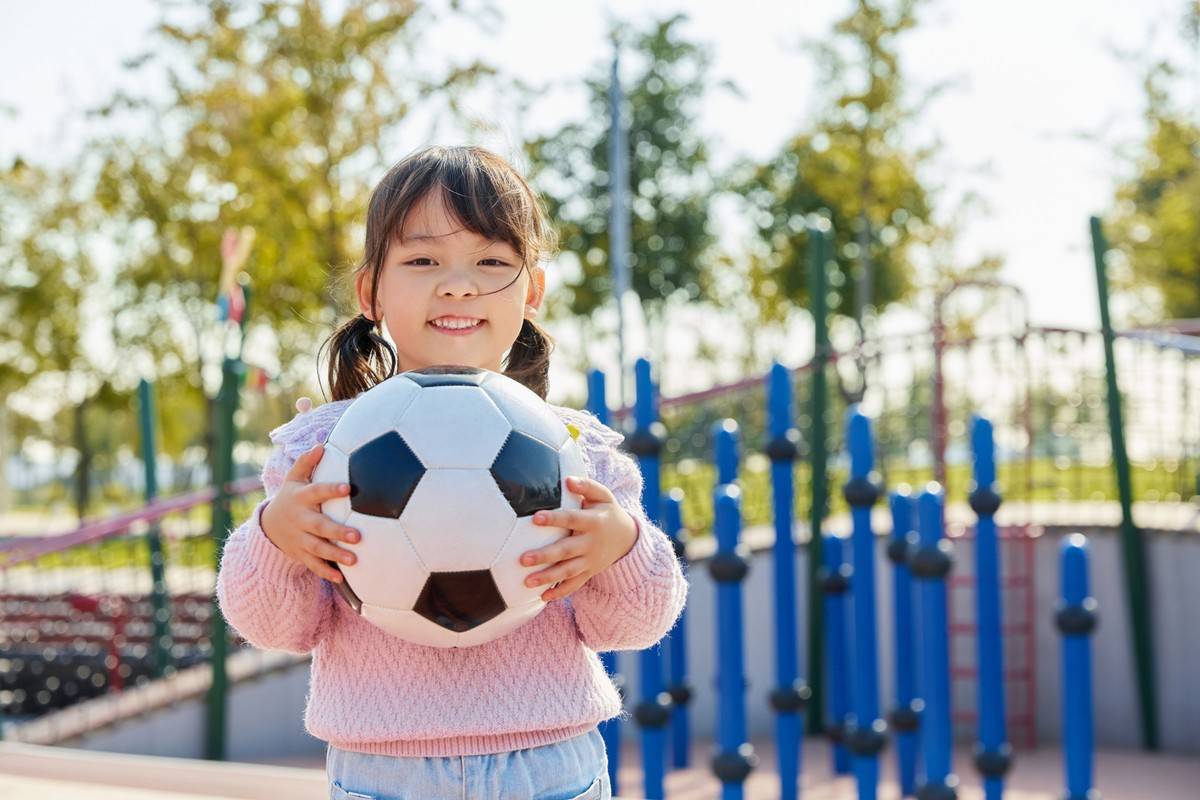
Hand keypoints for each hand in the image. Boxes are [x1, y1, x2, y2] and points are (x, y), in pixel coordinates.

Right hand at [260, 443, 359, 582]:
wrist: (268, 525)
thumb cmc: (291, 496)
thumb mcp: (293, 478)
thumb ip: (306, 462)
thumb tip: (321, 445)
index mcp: (301, 498)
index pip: (316, 492)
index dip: (330, 490)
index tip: (348, 488)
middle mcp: (300, 519)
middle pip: (319, 526)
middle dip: (337, 531)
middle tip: (357, 536)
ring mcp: (299, 539)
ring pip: (317, 549)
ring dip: (335, 555)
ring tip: (354, 560)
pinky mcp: (300, 554)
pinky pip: (313, 565)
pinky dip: (325, 572)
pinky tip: (341, 579)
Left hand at [520, 475, 638, 601]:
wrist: (628, 538)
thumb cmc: (608, 512)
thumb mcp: (603, 496)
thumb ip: (587, 486)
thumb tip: (568, 480)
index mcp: (593, 522)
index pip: (572, 519)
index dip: (555, 519)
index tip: (535, 518)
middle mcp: (590, 543)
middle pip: (566, 551)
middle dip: (545, 556)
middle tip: (523, 559)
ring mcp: (590, 561)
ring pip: (567, 572)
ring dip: (547, 578)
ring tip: (527, 582)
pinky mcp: (589, 572)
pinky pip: (574, 585)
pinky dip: (560, 593)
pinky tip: (542, 598)